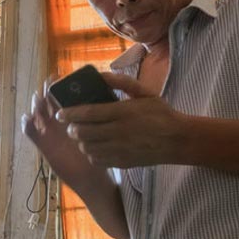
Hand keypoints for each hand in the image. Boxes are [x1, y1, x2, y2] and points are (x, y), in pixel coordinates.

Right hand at [21, 77, 106, 188]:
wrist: (90, 176)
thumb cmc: (98, 151)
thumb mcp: (99, 129)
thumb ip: (97, 114)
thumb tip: (104, 90)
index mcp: (71, 114)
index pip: (59, 93)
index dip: (56, 84)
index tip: (59, 77)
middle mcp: (58, 120)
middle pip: (45, 99)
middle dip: (45, 91)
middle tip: (48, 87)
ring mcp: (48, 131)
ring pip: (36, 111)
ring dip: (35, 104)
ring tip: (40, 101)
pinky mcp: (41, 144)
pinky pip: (29, 130)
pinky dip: (27, 123)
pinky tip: (30, 119)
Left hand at [57, 72, 188, 167]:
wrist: (178, 140)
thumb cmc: (160, 114)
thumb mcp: (144, 92)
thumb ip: (121, 82)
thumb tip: (98, 75)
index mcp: (123, 112)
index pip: (88, 114)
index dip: (69, 114)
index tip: (59, 114)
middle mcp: (119, 132)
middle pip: (83, 133)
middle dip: (72, 129)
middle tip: (71, 125)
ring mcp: (120, 150)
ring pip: (87, 148)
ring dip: (80, 142)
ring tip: (83, 136)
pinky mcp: (122, 162)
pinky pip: (97, 160)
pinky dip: (91, 154)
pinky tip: (95, 147)